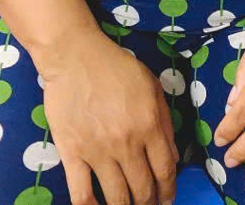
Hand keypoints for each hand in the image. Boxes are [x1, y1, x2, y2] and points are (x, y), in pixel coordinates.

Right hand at [39, 29, 178, 204]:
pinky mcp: (72, 154)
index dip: (169, 191)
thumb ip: (165, 122)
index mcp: (149, 125)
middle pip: (143, 189)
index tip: (168, 200)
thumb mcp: (151, 86)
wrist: (74, 55)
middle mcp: (126, 143)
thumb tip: (172, 157)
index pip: (166, 171)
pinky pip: (82, 194)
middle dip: (150, 203)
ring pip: (116, 198)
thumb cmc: (115, 66)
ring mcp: (98, 151)